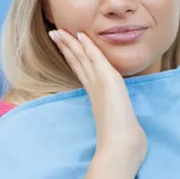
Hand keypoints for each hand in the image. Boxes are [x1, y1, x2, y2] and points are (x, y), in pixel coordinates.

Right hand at [49, 29, 146, 168]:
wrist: (121, 147)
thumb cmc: (122, 140)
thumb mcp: (119, 122)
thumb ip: (118, 118)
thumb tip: (125, 123)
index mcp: (95, 94)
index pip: (81, 70)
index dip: (72, 56)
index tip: (64, 45)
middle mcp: (94, 87)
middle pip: (76, 62)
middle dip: (65, 47)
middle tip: (54, 33)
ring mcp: (99, 83)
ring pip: (82, 58)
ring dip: (70, 43)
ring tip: (58, 31)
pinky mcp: (108, 80)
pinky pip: (95, 59)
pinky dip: (88, 47)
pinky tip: (80, 35)